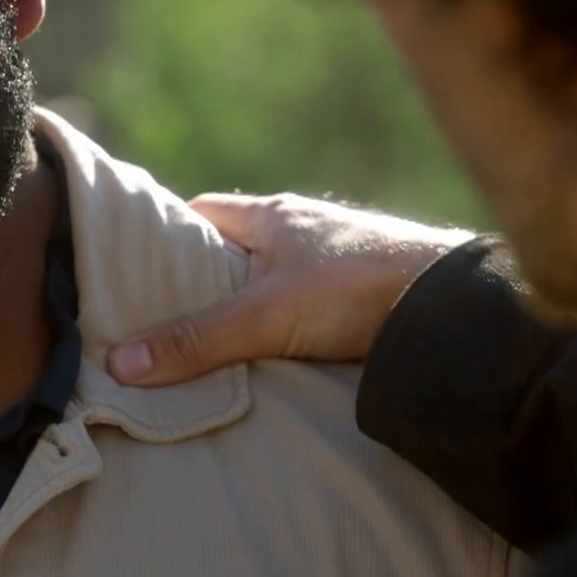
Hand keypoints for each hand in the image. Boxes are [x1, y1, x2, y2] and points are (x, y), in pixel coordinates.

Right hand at [107, 194, 473, 386]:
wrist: (456, 304)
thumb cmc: (360, 287)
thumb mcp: (265, 315)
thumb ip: (197, 340)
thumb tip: (120, 364)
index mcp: (272, 215)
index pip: (201, 213)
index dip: (164, 238)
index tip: (132, 273)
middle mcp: (303, 230)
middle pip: (234, 251)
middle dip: (201, 283)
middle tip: (160, 323)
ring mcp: (337, 261)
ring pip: (273, 282)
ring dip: (246, 310)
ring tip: (209, 351)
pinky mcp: (364, 294)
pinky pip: (308, 307)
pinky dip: (286, 328)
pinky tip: (274, 359)